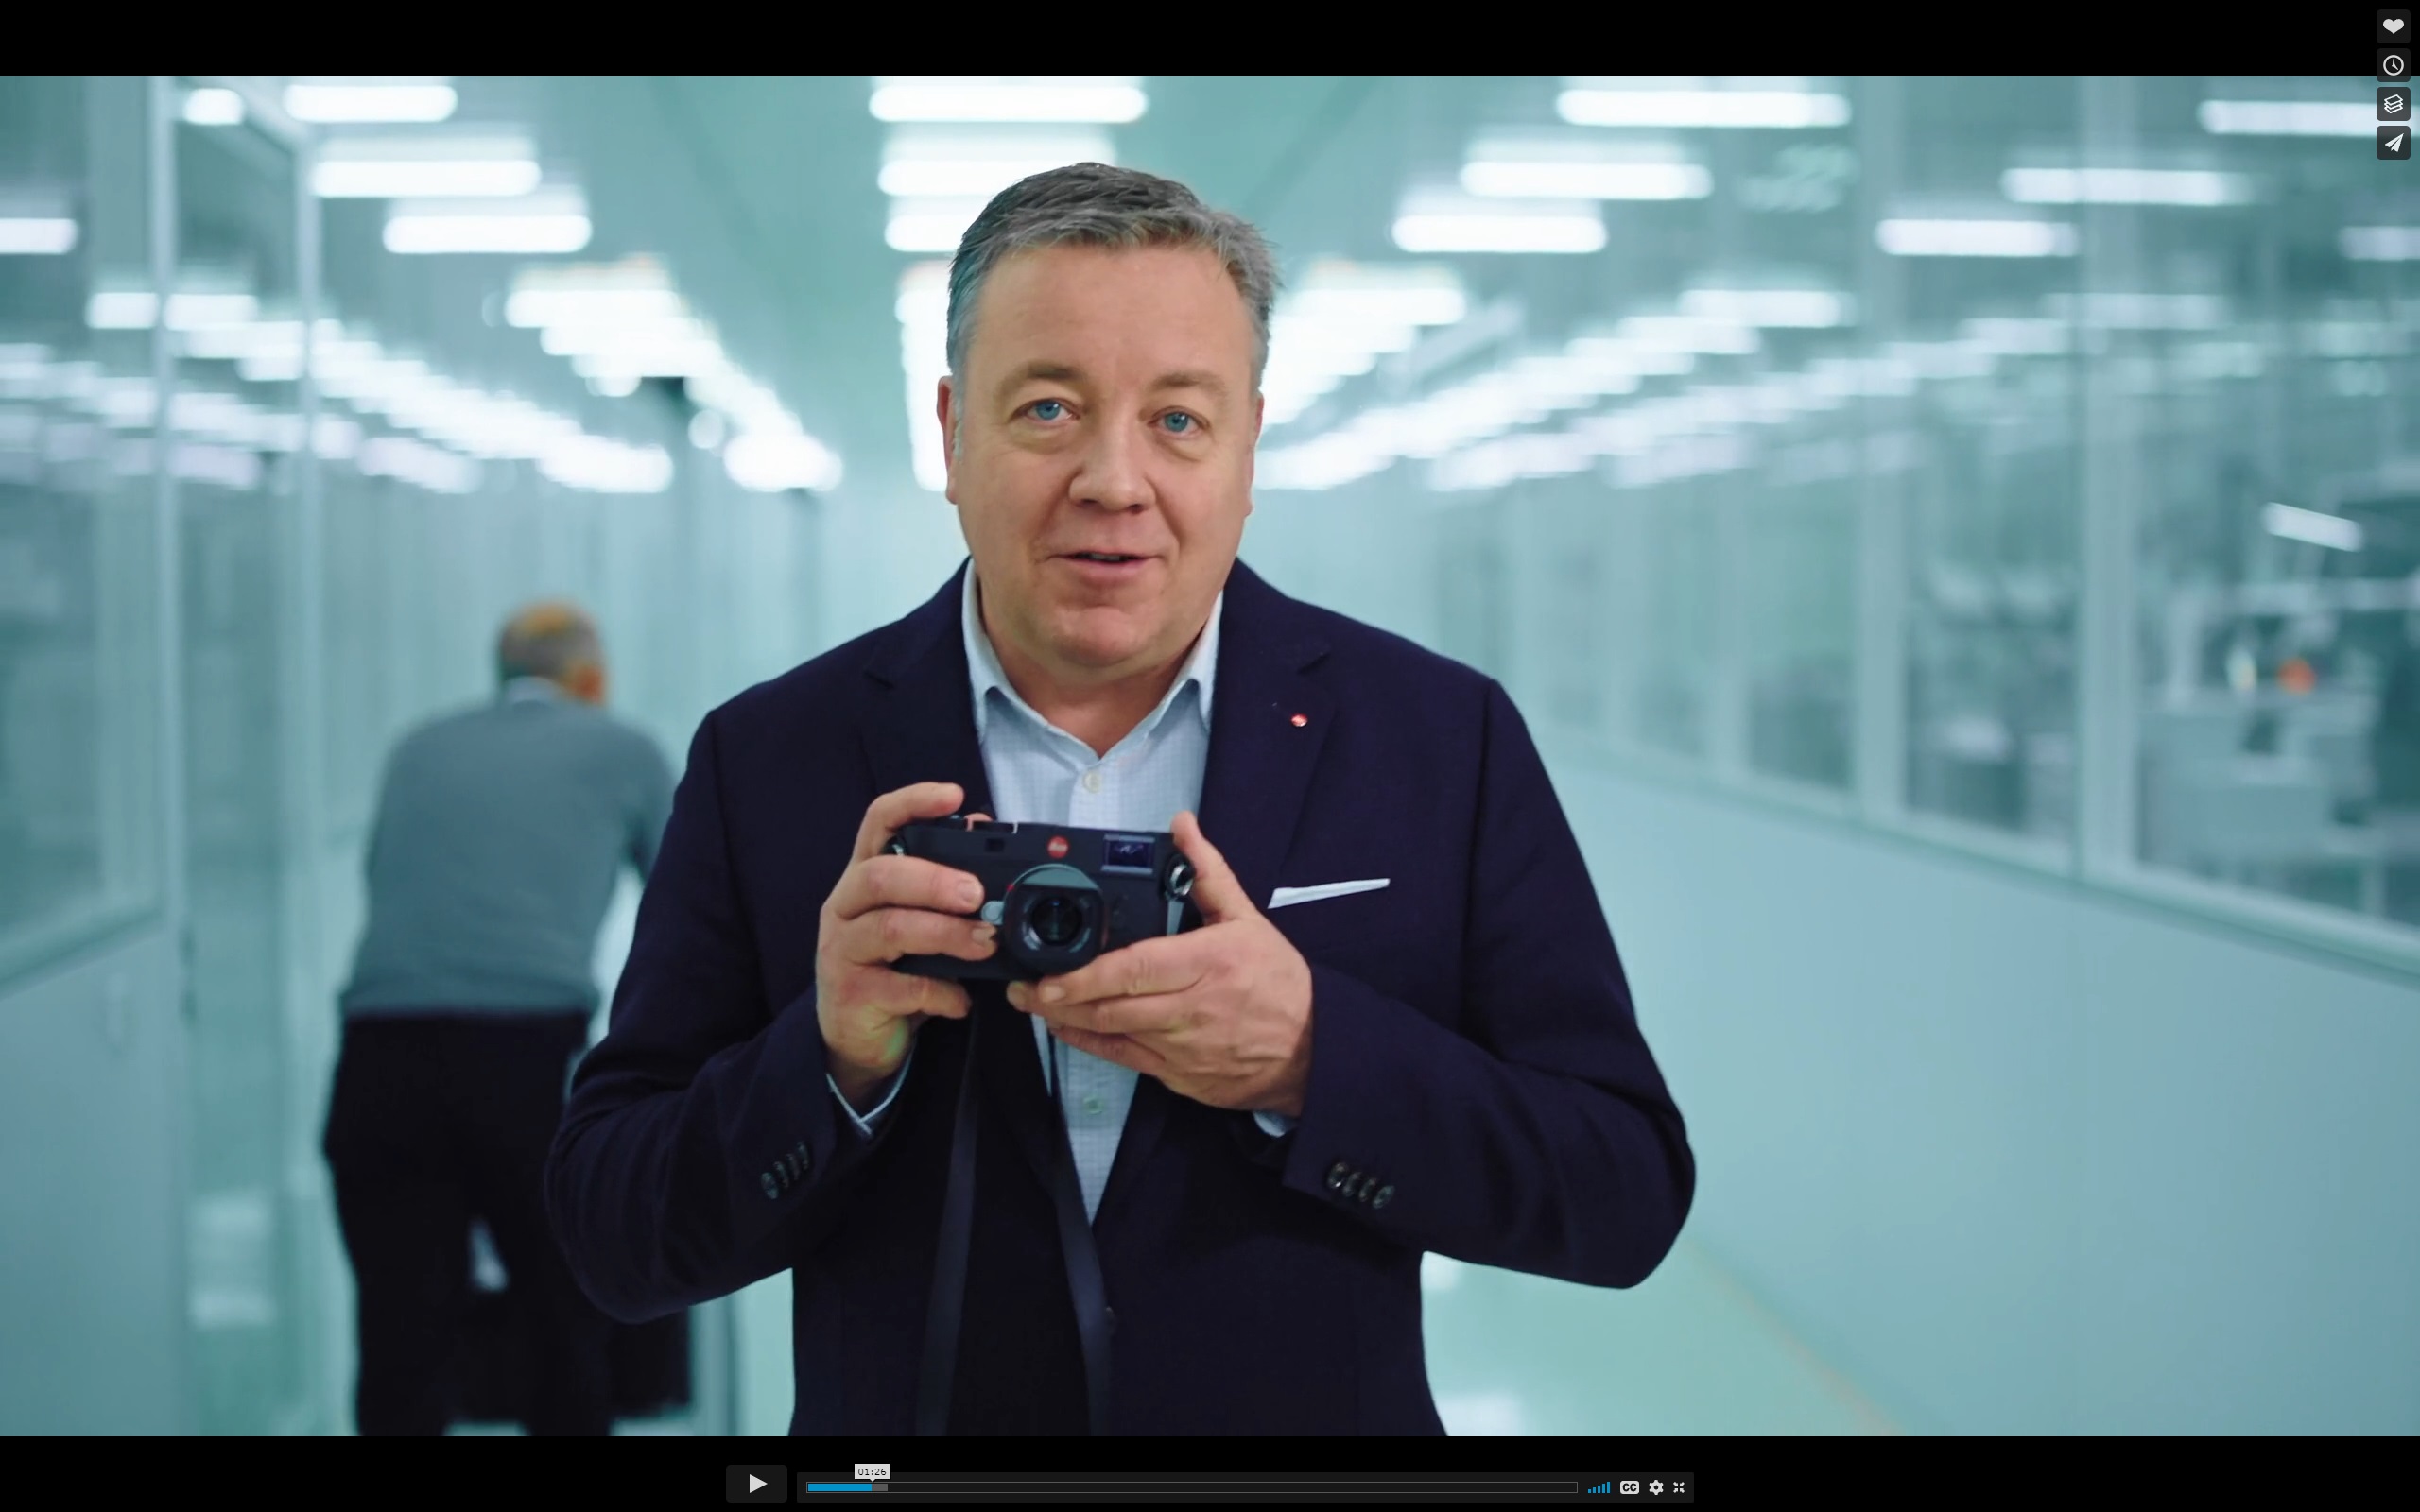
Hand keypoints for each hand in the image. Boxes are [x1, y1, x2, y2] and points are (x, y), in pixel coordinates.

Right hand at [817, 784, 996, 1110]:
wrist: (855, 1035)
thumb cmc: (892, 966)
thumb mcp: (917, 917)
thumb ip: (944, 877)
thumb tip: (982, 825)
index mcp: (864, 876)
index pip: (877, 822)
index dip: (912, 802)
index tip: (953, 795)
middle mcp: (845, 906)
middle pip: (881, 875)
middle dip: (935, 879)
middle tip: (977, 894)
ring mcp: (842, 949)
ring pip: (890, 928)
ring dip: (945, 933)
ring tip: (985, 942)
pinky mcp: (851, 992)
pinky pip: (899, 987)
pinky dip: (940, 991)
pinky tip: (961, 1000)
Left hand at [1007, 811, 1313, 1117]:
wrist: (1311, 1049)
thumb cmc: (1278, 982)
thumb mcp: (1248, 920)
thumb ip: (1208, 872)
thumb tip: (1182, 826)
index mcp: (1209, 963)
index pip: (1139, 968)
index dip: (1088, 974)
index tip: (1051, 970)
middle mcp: (1194, 1008)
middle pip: (1115, 1005)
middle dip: (1061, 998)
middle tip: (1023, 986)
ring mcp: (1184, 1047)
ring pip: (1114, 1035)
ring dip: (1068, 1020)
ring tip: (1034, 1002)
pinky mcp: (1178, 1075)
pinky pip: (1126, 1059)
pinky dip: (1091, 1044)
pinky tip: (1067, 1029)